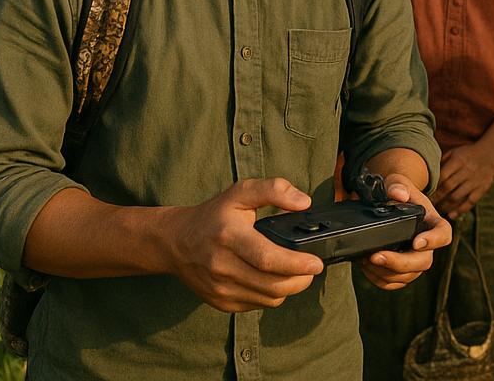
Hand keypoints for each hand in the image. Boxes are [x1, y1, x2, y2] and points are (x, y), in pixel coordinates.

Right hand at [166, 177, 323, 312]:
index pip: (268, 258)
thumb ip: (274, 190)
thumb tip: (303, 203)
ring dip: (289, 289)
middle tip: (313, 268)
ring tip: (298, 274)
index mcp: (230, 236)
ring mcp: (220, 288)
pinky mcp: (220, 302)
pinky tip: (276, 280)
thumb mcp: (241, 191)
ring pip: (267, 298)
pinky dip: (272, 295)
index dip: (296, 264)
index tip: (316, 263)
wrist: (177, 241)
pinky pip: (256, 305)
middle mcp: (222, 265)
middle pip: (271, 284)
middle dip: (300, 280)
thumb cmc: (215, 215)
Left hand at [357, 174, 451, 290]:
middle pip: (424, 262)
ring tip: (365, 258)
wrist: (388, 203)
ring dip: (385, 272)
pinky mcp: (402, 271)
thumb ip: (397, 184)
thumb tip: (398, 194)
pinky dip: (378, 278)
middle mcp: (428, 244)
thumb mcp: (397, 182)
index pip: (443, 234)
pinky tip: (365, 266)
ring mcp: (415, 260)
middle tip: (375, 256)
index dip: (433, 241)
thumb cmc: (397, 191)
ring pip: (407, 276)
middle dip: (399, 262)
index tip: (416, 243)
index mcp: (432, 221)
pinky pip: (394, 283)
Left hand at [433, 143, 493, 219]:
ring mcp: (474, 181)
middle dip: (436, 198)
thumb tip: (428, 174)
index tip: (425, 192)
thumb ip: (442, 162)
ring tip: (437, 209)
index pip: (442, 176)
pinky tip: (451, 215)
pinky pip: (470, 202)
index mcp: (458, 161)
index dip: (433, 186)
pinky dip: (460, 210)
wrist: (491, 153)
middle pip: (448, 187)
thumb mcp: (455, 152)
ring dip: (445, 206)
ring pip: (457, 197)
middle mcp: (466, 171)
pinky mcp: (482, 189)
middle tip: (428, 204)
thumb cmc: (468, 154)